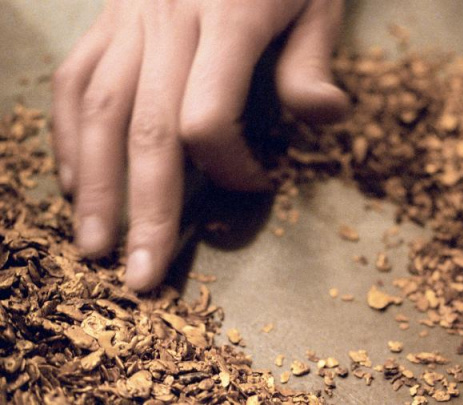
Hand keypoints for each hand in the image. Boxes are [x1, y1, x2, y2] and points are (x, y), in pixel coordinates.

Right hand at [51, 0, 348, 291]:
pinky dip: (69, 134)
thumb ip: (311, 61)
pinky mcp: (108, 20)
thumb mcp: (318, 0)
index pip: (207, 118)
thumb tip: (325, 117)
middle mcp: (165, 20)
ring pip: (98, 109)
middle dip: (145, 209)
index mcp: (227, 18)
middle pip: (146, 129)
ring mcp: (128, 18)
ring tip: (92, 245)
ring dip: (94, 185)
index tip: (261, 186)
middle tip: (140, 277)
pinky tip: (75, 180)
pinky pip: (76, 79)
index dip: (230, 167)